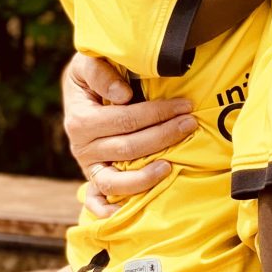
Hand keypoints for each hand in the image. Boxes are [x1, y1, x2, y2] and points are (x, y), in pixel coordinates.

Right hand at [63, 54, 193, 216]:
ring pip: (116, 180)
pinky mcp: (92, 181)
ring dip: (146, 176)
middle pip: (128, 149)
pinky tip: (132, 210)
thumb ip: (101, 72)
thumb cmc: (94, 74)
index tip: (185, 104)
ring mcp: (88, 167)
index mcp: (80, 119)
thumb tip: (122, 95)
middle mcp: (82, 147)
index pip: (125, 119)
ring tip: (172, 166)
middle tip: (191, 124)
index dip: (157, 113)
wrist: (82, 90)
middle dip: (164, 136)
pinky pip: (97, 202)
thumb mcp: (89, 62)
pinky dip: (110, 210)